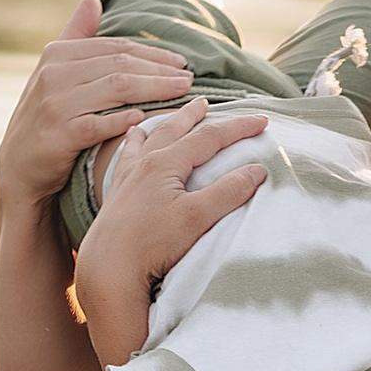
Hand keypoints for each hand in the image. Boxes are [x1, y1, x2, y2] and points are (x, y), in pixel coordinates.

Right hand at [0, 0, 197, 212]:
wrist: (18, 166)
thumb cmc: (46, 117)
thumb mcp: (55, 72)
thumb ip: (76, 36)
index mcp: (57, 54)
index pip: (115, 48)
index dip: (152, 53)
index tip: (181, 62)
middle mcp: (54, 74)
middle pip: (120, 66)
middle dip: (160, 70)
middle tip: (189, 78)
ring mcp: (56, 104)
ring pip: (117, 89)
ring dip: (155, 89)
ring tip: (182, 93)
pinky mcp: (59, 135)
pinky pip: (100, 124)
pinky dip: (125, 120)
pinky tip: (149, 118)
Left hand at [70, 101, 269, 362]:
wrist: (107, 268)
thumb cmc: (152, 244)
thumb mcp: (197, 218)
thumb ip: (228, 192)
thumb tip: (257, 169)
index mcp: (165, 163)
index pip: (209, 137)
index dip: (238, 128)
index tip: (263, 121)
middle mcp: (144, 163)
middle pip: (174, 130)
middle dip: (193, 115)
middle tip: (205, 102)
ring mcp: (127, 178)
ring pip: (147, 140)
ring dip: (161, 125)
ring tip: (162, 116)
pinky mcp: (116, 195)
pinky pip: (126, 157)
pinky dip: (133, 144)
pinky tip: (130, 142)